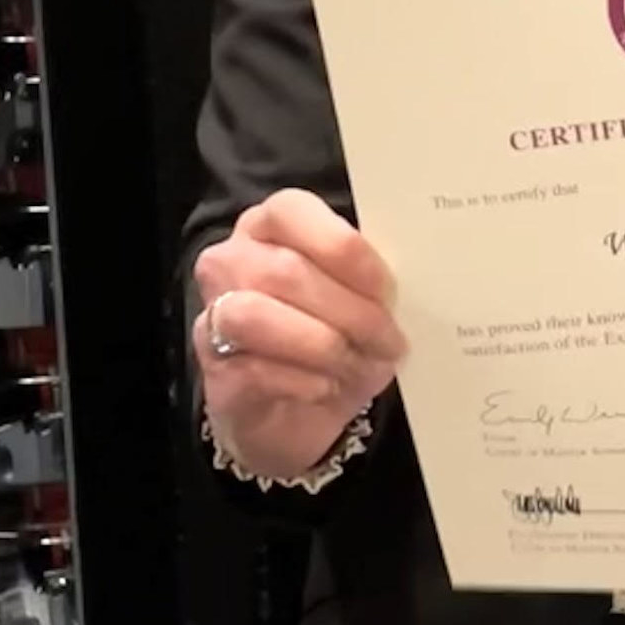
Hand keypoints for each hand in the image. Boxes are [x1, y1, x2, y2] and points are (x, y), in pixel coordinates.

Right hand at [191, 189, 403, 482]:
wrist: (291, 413)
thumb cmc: (329, 343)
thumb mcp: (357, 303)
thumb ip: (369, 281)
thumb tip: (410, 283)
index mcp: (268, 228)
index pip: (290, 211)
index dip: (342, 247)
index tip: (385, 287)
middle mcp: (230, 262)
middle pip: (284, 271)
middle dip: (349, 310)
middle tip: (389, 340)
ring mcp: (214, 317)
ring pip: (256, 317)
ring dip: (323, 346)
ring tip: (358, 365)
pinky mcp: (215, 373)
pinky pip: (255, 370)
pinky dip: (304, 382)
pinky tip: (328, 387)